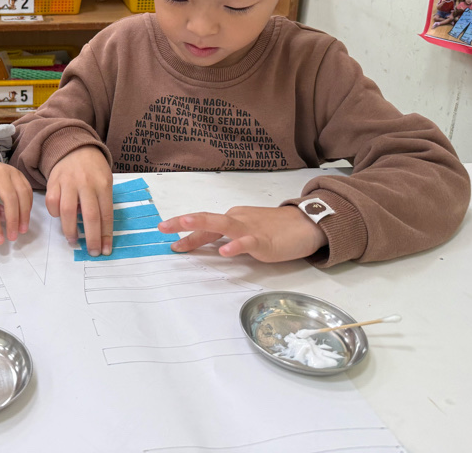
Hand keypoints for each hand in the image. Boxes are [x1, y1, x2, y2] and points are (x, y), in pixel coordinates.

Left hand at [0, 155, 32, 243]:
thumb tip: (4, 218)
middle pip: (10, 198)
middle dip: (13, 220)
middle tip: (13, 237)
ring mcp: (11, 171)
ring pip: (23, 194)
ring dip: (24, 214)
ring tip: (22, 230)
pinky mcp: (19, 173)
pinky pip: (27, 190)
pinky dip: (28, 205)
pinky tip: (25, 217)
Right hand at [46, 147, 112, 256]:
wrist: (74, 147)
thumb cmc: (93, 169)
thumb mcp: (105, 181)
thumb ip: (102, 202)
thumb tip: (97, 229)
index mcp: (103, 184)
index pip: (106, 214)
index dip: (106, 234)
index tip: (105, 250)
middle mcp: (86, 183)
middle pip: (89, 216)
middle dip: (91, 238)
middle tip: (91, 251)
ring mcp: (68, 182)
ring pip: (67, 211)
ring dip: (70, 230)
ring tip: (73, 240)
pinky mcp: (53, 182)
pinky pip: (52, 202)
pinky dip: (55, 213)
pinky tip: (60, 217)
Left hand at [159, 205, 326, 262]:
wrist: (308, 223)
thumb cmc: (278, 229)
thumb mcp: (249, 232)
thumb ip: (231, 237)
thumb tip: (213, 246)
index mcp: (233, 219)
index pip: (205, 225)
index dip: (186, 232)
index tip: (168, 238)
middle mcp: (237, 220)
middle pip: (206, 220)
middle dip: (183, 224)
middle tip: (163, 228)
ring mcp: (250, 229)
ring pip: (222, 224)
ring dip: (201, 224)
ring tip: (183, 225)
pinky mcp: (264, 241)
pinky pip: (248, 242)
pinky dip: (236, 247)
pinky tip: (225, 252)